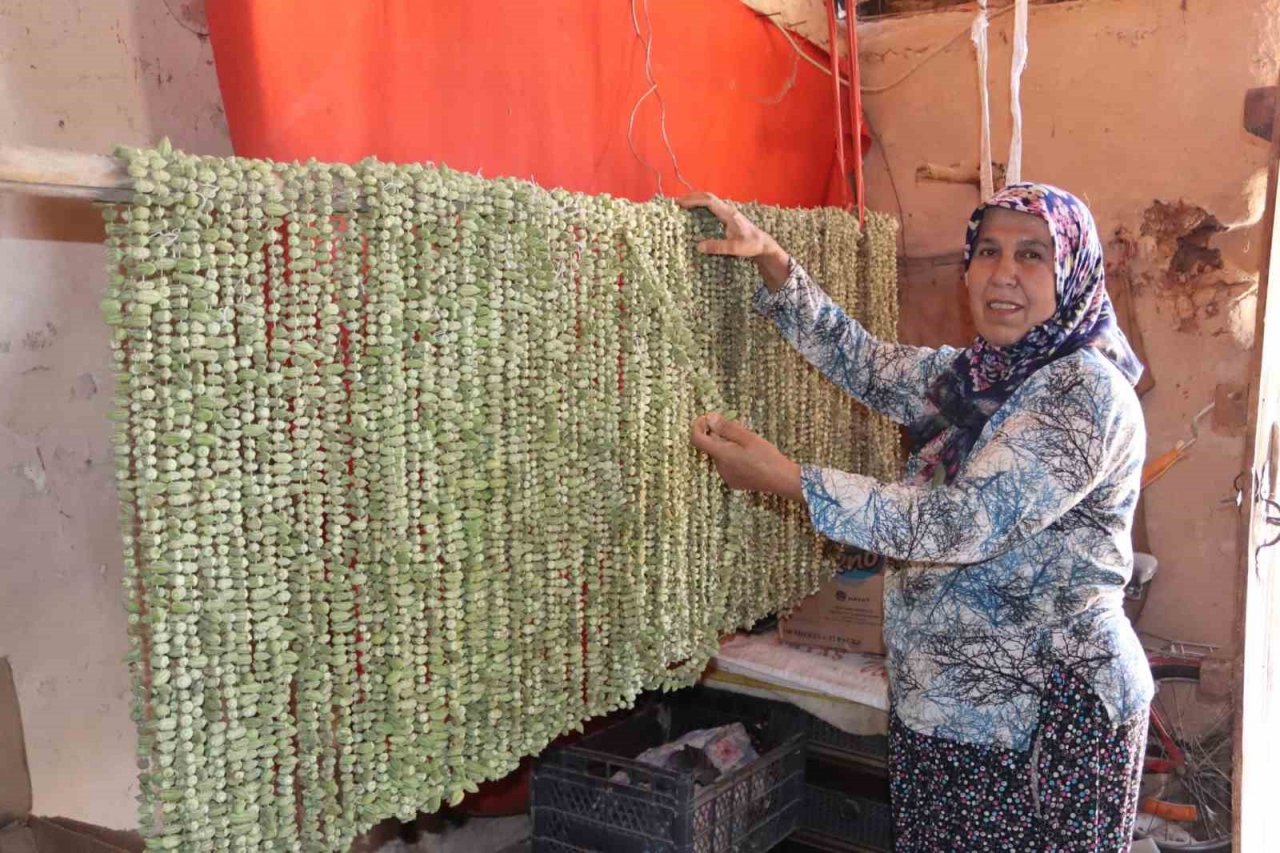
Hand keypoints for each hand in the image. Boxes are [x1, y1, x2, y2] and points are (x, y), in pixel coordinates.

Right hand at [676, 192, 790, 289]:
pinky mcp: (726, 216)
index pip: (708, 201)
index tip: (680, 204)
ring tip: (681, 204)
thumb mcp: (735, 248)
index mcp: (728, 213)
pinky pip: (711, 206)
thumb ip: (718, 247)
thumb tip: (698, 247)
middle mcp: (727, 209)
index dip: (693, 200)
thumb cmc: (751, 245)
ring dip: (695, 199)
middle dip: (691, 197)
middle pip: (707, 196)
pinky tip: (693, 210)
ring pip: (709, 199)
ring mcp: (727, 211)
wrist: (763, 244)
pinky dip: (700, 205)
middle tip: (676, 202)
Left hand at [690, 413, 802, 500]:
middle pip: (712, 446)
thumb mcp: (748, 437)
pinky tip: (750, 457)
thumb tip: (709, 418)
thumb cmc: (766, 456)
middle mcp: (719, 467)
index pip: (697, 439)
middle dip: (720, 435)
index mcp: (721, 454)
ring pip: (721, 455)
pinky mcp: (734, 482)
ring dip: (729, 446)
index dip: (698, 426)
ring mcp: (726, 476)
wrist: (781, 480)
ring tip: (749, 444)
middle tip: (739, 428)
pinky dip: (733, 457)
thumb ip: (726, 428)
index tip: (707, 418)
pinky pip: (728, 465)